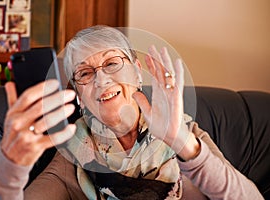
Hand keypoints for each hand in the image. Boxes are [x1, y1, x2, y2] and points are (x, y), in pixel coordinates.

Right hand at [1, 80, 76, 165]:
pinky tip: (72, 127)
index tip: (56, 83)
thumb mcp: (10, 116)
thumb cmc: (14, 134)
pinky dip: (65, 133)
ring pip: (47, 121)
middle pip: (40, 107)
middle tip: (70, 94)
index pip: (28, 96)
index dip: (43, 88)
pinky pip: (53, 139)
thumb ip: (12, 99)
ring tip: (71, 107)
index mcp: (14, 112)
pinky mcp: (36, 147)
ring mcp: (27, 135)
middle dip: (57, 99)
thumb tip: (10, 83)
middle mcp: (19, 123)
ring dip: (61, 113)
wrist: (10, 158)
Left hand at [133, 45, 199, 159]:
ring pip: (168, 74)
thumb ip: (142, 102)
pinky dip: (177, 72)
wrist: (169, 137)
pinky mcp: (176, 98)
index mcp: (158, 94)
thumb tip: (135, 92)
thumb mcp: (148, 113)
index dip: (150, 66)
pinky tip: (176, 62)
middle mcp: (165, 91)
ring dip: (164, 62)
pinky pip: (177, 83)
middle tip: (152, 47)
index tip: (145, 56)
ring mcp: (171, 94)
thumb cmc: (161, 127)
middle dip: (156, 59)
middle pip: (160, 72)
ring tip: (161, 50)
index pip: (154, 76)